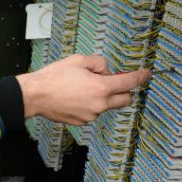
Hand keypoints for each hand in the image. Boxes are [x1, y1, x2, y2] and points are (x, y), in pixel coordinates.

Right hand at [16, 54, 150, 125]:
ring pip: (106, 106)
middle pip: (124, 100)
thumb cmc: (54, 77)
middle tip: (110, 81)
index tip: (146, 74)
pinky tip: (74, 97)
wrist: (35, 95)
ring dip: (102, 97)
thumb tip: (106, 71)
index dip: (141, 77)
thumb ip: (99, 63)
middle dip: (123, 90)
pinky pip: (93, 112)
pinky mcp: (82, 121)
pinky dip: (89, 104)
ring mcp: (91, 115)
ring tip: (81, 88)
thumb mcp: (78, 60)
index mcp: (101, 88)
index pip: (129, 82)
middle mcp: (100, 104)